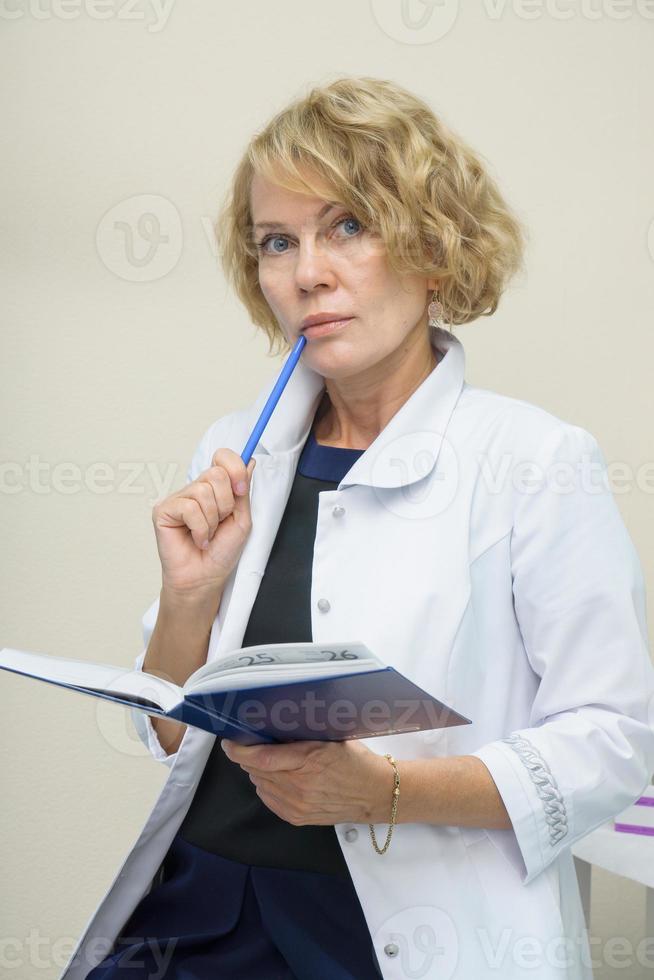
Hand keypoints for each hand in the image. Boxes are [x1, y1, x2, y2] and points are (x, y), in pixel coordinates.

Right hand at [152, 449, 255, 597]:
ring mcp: (178, 499)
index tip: (242, 490)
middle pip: (216, 473)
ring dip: (212, 520)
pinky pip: (189, 507)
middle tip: (221, 522)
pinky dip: (200, 527)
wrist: (205, 578)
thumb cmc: (221, 553)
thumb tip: (250, 461)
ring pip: (203, 491)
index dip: (235, 468)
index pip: (223, 457)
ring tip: (208, 535)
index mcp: (215, 488)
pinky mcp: (163, 510)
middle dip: (226, 503)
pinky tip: (197, 539)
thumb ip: (243, 491)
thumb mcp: (241, 519)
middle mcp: (195, 490)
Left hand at [221, 738, 394, 825]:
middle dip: (250, 756)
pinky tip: (281, 777)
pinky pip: (268, 798)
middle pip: (256, 770)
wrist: (374, 794)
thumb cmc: (356, 761)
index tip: (230, 742)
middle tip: (256, 744)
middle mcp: (299, 786)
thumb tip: (271, 725)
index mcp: (309, 760)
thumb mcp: (330, 738)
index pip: (262, 757)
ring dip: (260, 771)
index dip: (240, 750)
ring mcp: (297, 805)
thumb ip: (301, 734)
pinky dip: (268, 785)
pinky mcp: (296, 817)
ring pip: (260, 783)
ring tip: (276, 761)